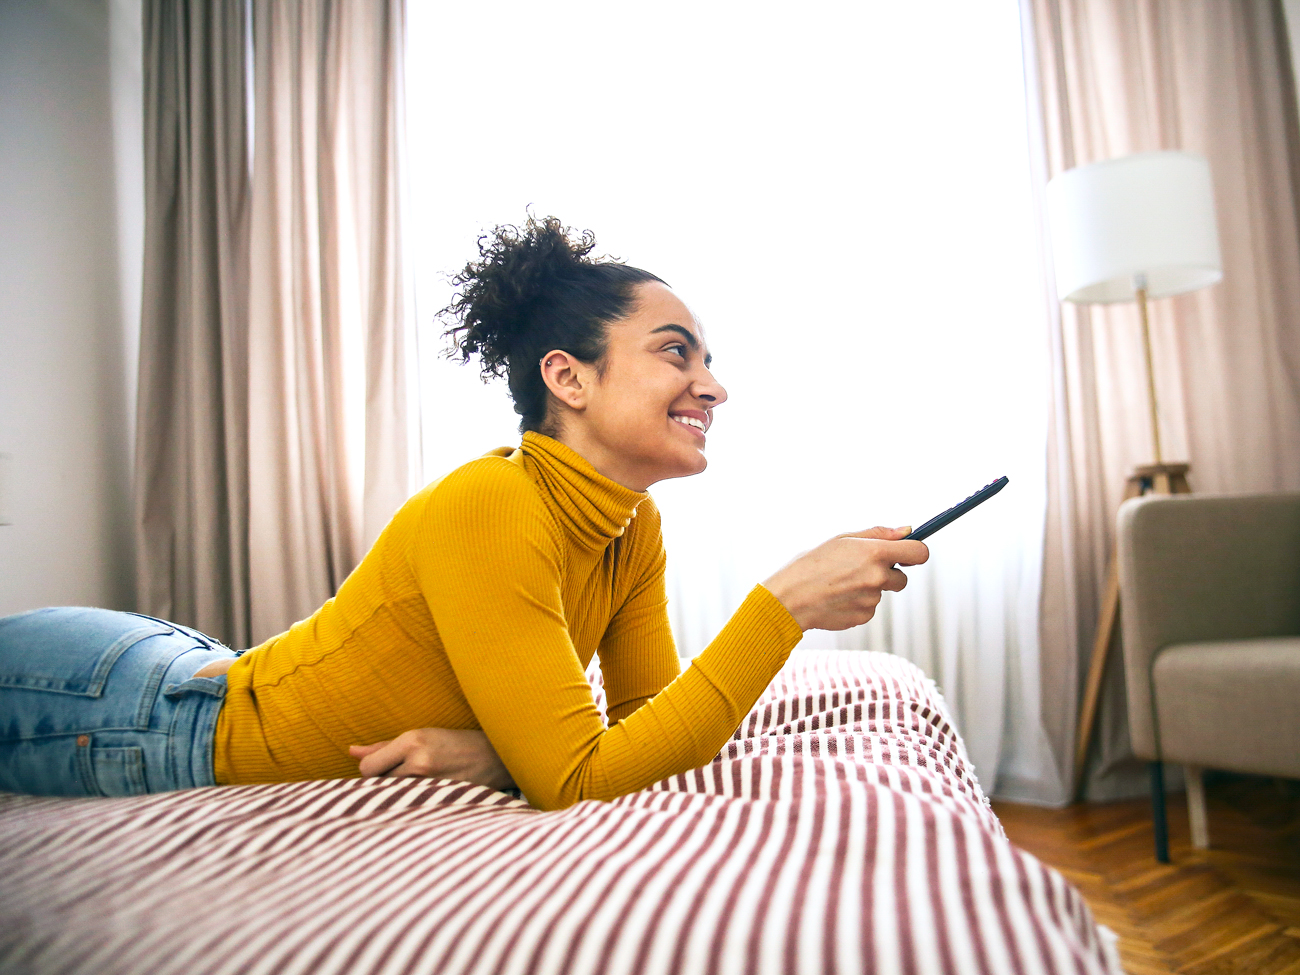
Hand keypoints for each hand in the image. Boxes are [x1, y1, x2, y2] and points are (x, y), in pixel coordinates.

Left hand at [349, 729, 515, 791]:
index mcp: (412, 741)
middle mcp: (419, 762)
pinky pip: (411, 809)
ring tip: (416, 788)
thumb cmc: (456, 742)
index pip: (367, 769)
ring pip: (394, 799)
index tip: (383, 771)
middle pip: (378, 785)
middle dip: (384, 785)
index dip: (371, 772)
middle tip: (401, 781)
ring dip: (398, 796)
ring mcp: (431, 784)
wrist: (498, 756)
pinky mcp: (441, 801)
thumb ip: (384, 746)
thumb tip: (351, 752)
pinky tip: (424, 800)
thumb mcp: (421, 735)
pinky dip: (412, 806)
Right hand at [762, 526, 928, 630]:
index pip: (919, 553)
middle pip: (903, 578)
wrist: (789, 598)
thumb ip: (878, 534)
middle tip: (861, 569)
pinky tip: (838, 597)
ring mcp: (872, 599)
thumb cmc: (811, 564)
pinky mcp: (864, 617)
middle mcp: (878, 577)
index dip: (916, 552)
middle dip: (889, 574)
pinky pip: (869, 607)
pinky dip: (858, 603)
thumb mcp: (841, 540)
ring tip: (840, 584)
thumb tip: (906, 531)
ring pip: (882, 593)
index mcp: (874, 553)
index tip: (909, 554)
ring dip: (869, 588)